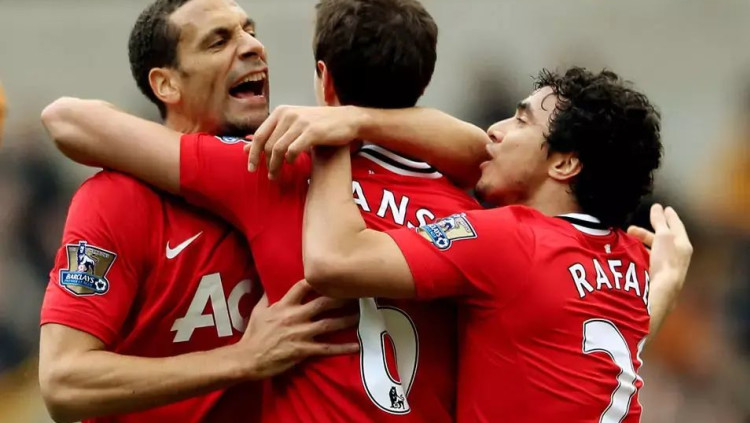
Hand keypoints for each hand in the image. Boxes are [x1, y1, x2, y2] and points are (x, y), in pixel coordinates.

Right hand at [234, 280, 358, 379]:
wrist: (248, 358)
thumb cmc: (253, 335)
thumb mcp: (258, 311)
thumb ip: (265, 296)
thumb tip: (265, 281)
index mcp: (284, 306)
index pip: (303, 286)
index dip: (317, 280)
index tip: (331, 275)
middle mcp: (295, 317)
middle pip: (322, 303)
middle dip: (340, 297)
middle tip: (356, 292)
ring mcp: (301, 334)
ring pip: (329, 324)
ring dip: (347, 319)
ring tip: (361, 315)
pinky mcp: (304, 350)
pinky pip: (327, 348)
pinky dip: (343, 348)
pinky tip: (357, 346)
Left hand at [245, 105, 363, 178]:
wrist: (347, 119)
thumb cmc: (319, 124)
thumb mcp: (293, 125)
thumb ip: (272, 135)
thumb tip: (245, 148)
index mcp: (280, 112)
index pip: (259, 135)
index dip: (252, 154)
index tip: (251, 168)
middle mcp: (288, 115)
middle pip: (267, 145)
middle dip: (265, 163)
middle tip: (269, 176)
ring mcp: (300, 123)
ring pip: (278, 150)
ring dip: (275, 166)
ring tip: (277, 176)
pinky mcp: (312, 132)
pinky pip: (293, 150)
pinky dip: (290, 160)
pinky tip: (293, 164)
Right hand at [628, 203, 692, 301]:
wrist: (662, 290)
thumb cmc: (666, 261)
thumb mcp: (663, 236)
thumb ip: (660, 221)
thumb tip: (658, 207)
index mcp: (683, 245)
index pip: (677, 226)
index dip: (669, 216)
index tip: (664, 208)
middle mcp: (678, 256)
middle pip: (663, 238)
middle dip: (648, 232)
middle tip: (631, 229)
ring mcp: (668, 267)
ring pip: (655, 250)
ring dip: (642, 244)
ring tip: (629, 242)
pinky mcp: (659, 276)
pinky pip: (649, 260)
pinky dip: (640, 254)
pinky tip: (632, 255)